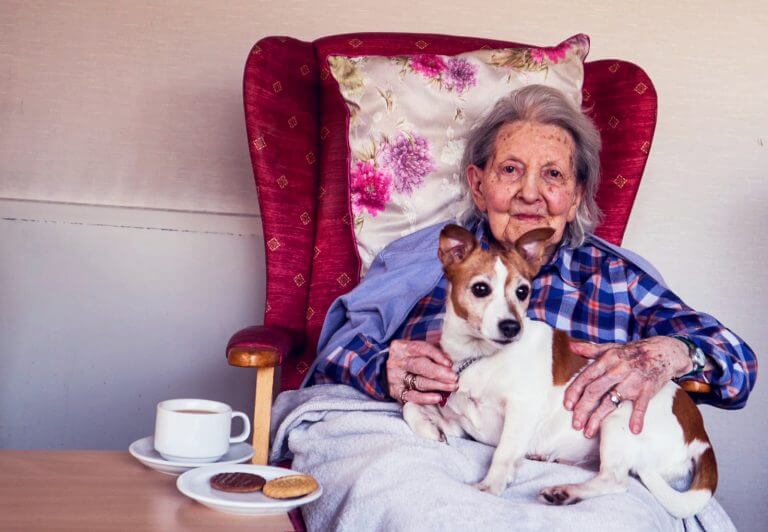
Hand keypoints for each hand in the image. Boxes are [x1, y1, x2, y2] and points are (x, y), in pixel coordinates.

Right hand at [387, 340, 457, 404]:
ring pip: (418, 381)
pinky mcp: (396, 392)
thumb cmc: (409, 359)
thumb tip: (451, 357)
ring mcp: (395, 378)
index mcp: (401, 347)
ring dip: (437, 385)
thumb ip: (431, 351)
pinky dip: (425, 398)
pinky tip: (437, 398)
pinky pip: (411, 396)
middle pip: (419, 366)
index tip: (449, 363)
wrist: (387, 370)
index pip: (420, 348)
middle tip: (454, 377)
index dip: (436, 355)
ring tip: (452, 387)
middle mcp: (396, 362)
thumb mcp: (415, 350)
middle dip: (439, 372)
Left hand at [564, 337, 692, 436]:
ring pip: (611, 401)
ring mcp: (633, 381)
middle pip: (595, 391)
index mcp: (607, 360)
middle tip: (575, 424)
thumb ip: (590, 350)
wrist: (663, 351)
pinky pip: (641, 405)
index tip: (567, 406)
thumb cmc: (633, 352)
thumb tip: (571, 347)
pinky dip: (638, 417)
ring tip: (589, 431)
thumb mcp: (611, 348)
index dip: (575, 392)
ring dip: (598, 418)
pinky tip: (634, 430)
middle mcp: (617, 370)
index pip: (586, 377)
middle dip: (583, 409)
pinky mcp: (647, 389)